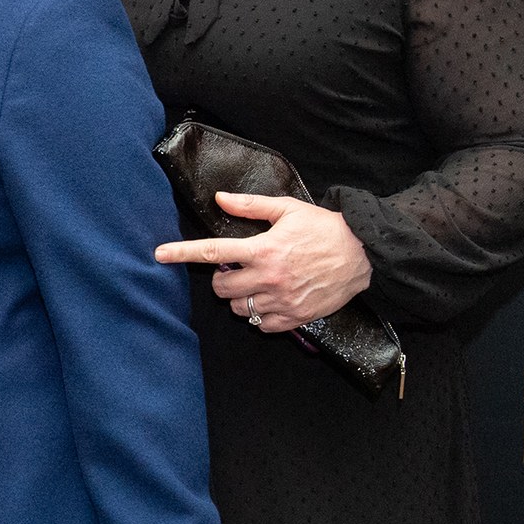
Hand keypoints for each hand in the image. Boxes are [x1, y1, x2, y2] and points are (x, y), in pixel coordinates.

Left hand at [155, 192, 371, 331]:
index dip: (182, 253)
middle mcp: (269, 277)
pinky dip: (258, 315)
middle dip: (220, 280)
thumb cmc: (325, 228)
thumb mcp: (288, 209)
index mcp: (263, 248)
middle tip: (234, 271)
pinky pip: (261, 324)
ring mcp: (282, 300)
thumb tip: (220, 199)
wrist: (365, 254)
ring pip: (239, 308)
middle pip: (221, 288)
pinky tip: (269, 300)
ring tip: (254, 284)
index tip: (159, 255)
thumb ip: (251, 206)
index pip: (213, 252)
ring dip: (238, 297)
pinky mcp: (295, 316)